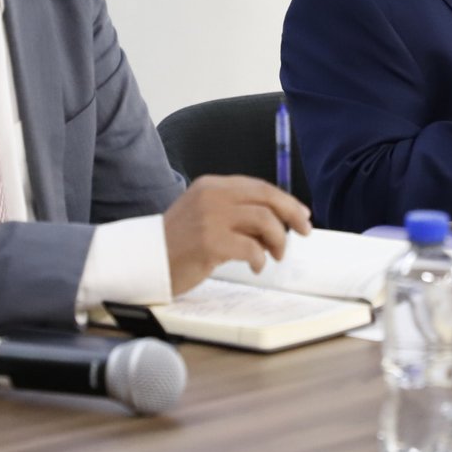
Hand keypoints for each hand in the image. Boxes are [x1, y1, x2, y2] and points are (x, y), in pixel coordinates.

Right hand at [162, 175, 312, 294]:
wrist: (146, 260)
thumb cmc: (178, 242)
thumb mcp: (204, 214)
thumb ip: (235, 211)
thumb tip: (277, 221)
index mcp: (211, 185)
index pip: (259, 186)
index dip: (285, 201)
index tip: (301, 215)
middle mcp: (212, 196)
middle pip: (267, 198)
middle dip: (292, 215)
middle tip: (304, 231)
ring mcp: (210, 218)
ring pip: (265, 221)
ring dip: (278, 241)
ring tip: (274, 255)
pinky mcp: (210, 243)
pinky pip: (251, 248)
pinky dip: (260, 259)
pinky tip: (256, 266)